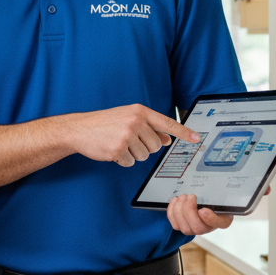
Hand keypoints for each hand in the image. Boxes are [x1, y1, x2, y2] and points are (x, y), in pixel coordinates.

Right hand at [71, 104, 199, 167]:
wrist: (79, 129)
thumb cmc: (104, 123)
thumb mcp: (127, 118)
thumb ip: (148, 127)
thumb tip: (167, 139)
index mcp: (139, 112)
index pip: (167, 123)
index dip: (183, 132)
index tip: (196, 138)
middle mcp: (134, 122)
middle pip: (156, 145)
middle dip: (145, 147)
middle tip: (129, 141)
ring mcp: (126, 136)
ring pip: (144, 156)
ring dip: (132, 154)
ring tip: (118, 144)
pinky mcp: (117, 149)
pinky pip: (130, 162)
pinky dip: (122, 160)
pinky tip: (112, 150)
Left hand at [166, 194, 233, 235]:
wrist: (203, 200)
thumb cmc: (212, 199)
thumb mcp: (220, 196)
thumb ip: (218, 197)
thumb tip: (208, 198)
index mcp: (222, 220)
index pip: (218, 224)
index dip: (209, 218)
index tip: (203, 209)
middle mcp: (208, 229)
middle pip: (198, 228)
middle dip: (190, 210)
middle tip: (190, 196)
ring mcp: (194, 230)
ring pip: (184, 228)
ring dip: (180, 210)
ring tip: (182, 197)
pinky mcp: (182, 227)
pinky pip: (174, 224)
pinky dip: (172, 211)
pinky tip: (176, 201)